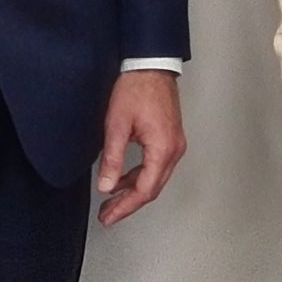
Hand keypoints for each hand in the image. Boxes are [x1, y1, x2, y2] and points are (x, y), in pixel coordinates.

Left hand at [96, 69, 185, 227]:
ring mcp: (174, 143)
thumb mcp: (117, 125)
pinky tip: (123, 180)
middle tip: (108, 215)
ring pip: (155, 179)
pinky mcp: (170, 138)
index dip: (125, 207)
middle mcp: (174, 149)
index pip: (145, 189)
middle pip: (152, 188)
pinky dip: (140, 177)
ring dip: (134, 192)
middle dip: (129, 204)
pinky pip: (156, 166)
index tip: (109, 216)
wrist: (150, 66)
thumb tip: (106, 185)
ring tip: (112, 201)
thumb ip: (112, 159)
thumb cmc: (137, 88)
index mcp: (163, 148)